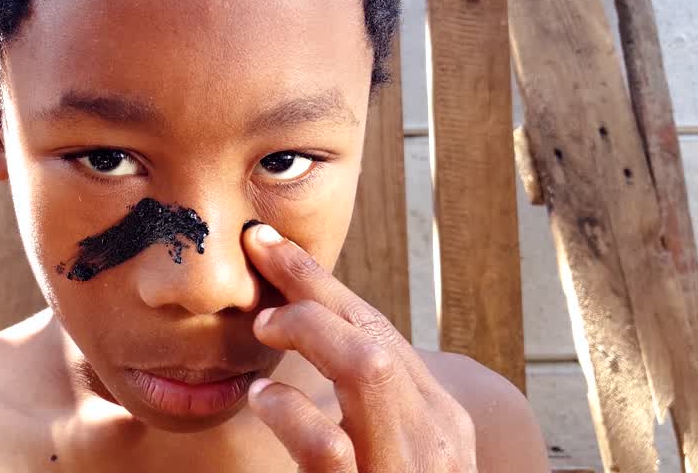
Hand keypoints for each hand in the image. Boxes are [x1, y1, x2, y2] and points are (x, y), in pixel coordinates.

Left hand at [244, 223, 476, 471]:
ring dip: (309, 329)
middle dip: (314, 283)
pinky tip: (264, 397)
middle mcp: (435, 438)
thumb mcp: (392, 454)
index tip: (273, 246)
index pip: (379, 331)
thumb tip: (315, 349)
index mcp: (437, 419)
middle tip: (260, 250)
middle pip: (374, 333)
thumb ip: (369, 414)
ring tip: (264, 324)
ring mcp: (409, 469)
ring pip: (368, 368)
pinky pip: (329, 446)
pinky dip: (290, 412)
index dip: (323, 285)